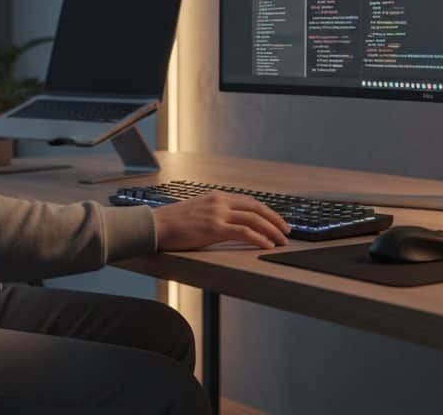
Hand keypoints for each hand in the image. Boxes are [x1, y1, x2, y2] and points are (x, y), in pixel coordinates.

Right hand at [152, 192, 290, 249]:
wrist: (155, 226)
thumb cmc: (172, 223)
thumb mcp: (197, 212)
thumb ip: (214, 214)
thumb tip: (228, 225)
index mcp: (216, 197)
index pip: (249, 201)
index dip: (266, 211)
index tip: (277, 221)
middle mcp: (220, 202)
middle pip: (256, 208)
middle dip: (275, 220)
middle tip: (287, 231)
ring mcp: (218, 214)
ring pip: (254, 219)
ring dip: (272, 230)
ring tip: (282, 241)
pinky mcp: (214, 228)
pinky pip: (244, 232)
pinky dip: (259, 238)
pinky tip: (267, 246)